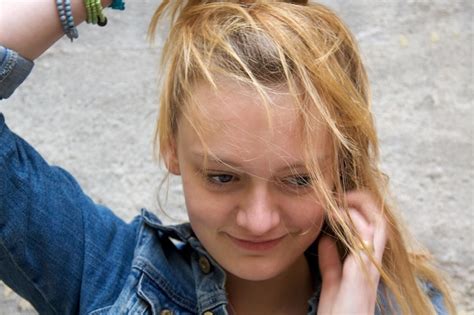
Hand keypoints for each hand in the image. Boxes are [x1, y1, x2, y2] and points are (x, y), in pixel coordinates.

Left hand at [317, 191, 387, 314]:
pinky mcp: (364, 271)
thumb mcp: (332, 281)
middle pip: (381, 219)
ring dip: (359, 205)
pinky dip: (352, 219)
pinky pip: (365, 237)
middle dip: (364, 200)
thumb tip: (326, 239)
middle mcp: (374, 261)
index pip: (373, 226)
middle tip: (341, 192)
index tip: (338, 199)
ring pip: (378, 223)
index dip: (360, 208)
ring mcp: (371, 265)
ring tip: (338, 198)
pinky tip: (335, 213)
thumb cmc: (338, 311)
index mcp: (367, 261)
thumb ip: (331, 260)